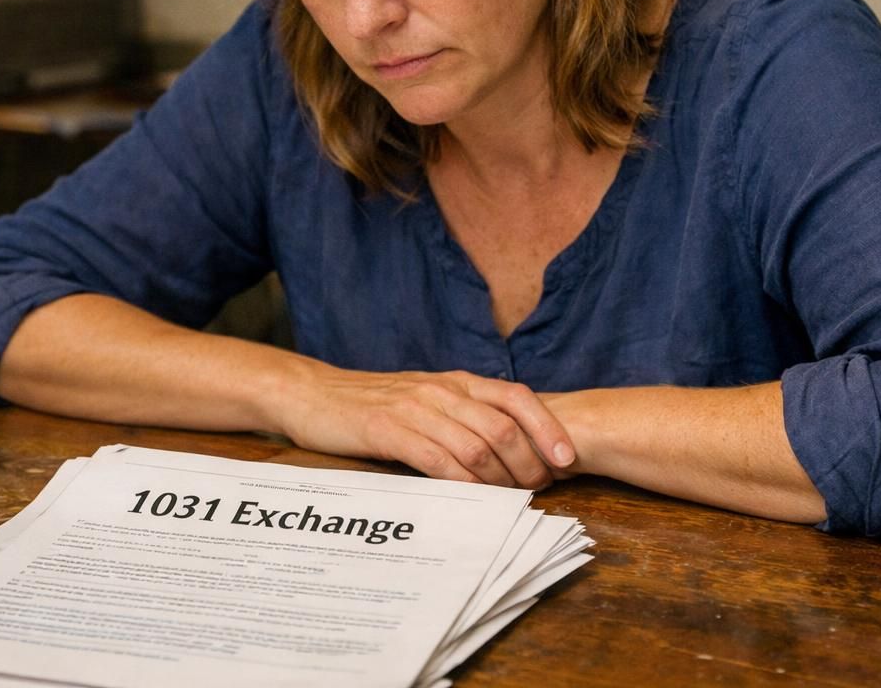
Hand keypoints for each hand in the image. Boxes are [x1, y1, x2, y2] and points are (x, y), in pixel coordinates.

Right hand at [279, 366, 576, 488]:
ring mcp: (415, 408)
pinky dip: (461, 483)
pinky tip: (470, 498)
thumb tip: (514, 449)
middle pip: (504, 426)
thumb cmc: (374, 404)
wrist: (313, 394)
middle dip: (529, 463)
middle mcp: (441, 389)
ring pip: (476, 445)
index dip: (548, 427)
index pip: (516, 396)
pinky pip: (437, 459)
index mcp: (456, 381)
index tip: (567, 460)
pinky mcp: (388, 430)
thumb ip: (464, 415)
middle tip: (536, 490)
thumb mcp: (426, 400)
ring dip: (499, 479)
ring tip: (506, 499)